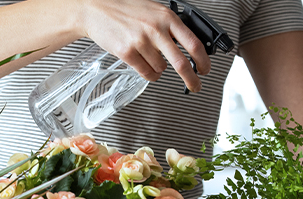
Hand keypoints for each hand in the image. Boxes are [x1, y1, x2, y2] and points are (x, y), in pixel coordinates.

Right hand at [77, 0, 210, 91]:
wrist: (97, 9)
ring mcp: (141, 41)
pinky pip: (146, 73)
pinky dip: (149, 73)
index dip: (203, 60)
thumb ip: (170, 27)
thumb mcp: (154, 11)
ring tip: (149, 57)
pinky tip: (144, 64)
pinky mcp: (127, 52)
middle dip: (192, 79)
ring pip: (161, 69)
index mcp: (167, 17)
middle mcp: (156, 29)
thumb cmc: (126, 10)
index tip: (205, 69)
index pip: (193, 43)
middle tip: (196, 85)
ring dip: (159, 69)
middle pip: (181, 63)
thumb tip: (189, 47)